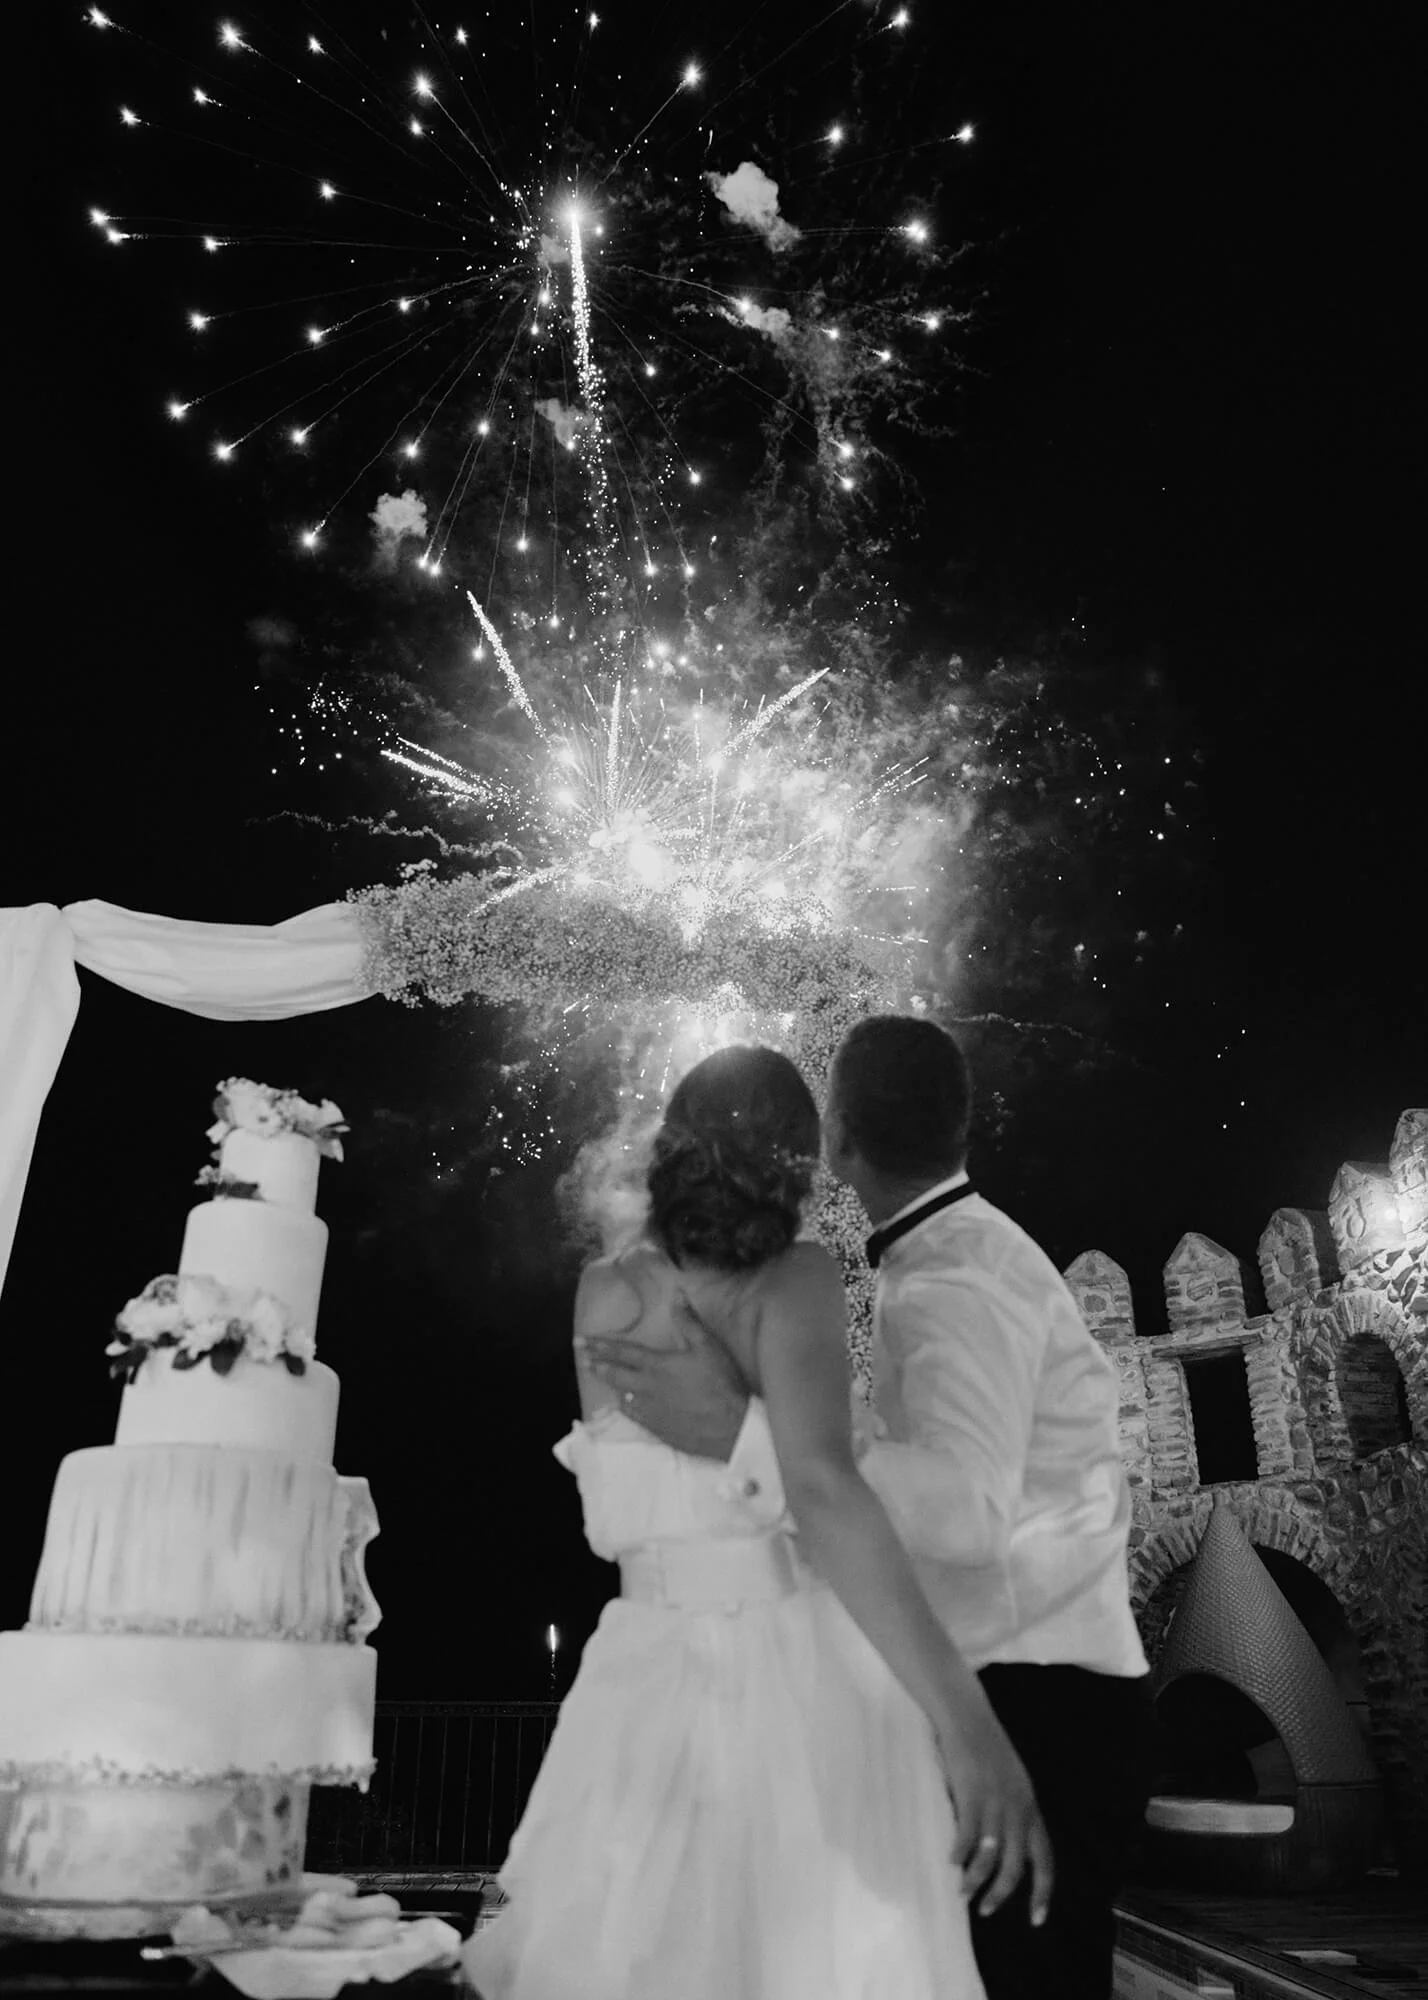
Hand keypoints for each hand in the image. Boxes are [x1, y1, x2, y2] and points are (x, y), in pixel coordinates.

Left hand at [577, 1299, 749, 1459]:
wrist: (730, 1428)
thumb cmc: (720, 1384)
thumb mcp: (708, 1347)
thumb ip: (689, 1321)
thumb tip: (676, 1295)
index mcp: (657, 1365)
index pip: (622, 1352)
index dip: (601, 1345)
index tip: (582, 1341)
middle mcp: (647, 1388)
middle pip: (615, 1374)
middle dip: (596, 1363)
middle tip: (581, 1358)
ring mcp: (650, 1411)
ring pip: (621, 1395)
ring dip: (609, 1384)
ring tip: (598, 1376)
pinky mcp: (657, 1429)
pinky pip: (633, 1416)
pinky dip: (625, 1406)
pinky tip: (623, 1404)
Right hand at [935, 1704, 1054, 1927]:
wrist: (967, 1716)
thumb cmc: (986, 1749)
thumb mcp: (1012, 1783)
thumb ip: (1013, 1814)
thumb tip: (1007, 1851)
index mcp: (1030, 1808)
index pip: (1044, 1859)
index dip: (1043, 1892)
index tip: (1036, 1919)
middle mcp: (1018, 1809)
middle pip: (1015, 1865)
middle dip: (1001, 1894)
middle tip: (985, 1910)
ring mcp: (995, 1802)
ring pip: (990, 1856)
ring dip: (976, 1879)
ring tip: (963, 1892)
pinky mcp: (971, 1793)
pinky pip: (968, 1835)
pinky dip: (960, 1853)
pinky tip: (951, 1862)